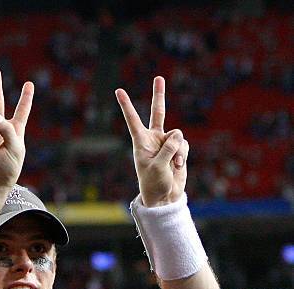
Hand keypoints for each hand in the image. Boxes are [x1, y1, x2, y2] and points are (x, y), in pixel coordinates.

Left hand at [116, 77, 188, 206]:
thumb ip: (168, 149)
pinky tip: (177, 165)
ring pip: (177, 134)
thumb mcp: (158, 167)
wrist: (165, 197)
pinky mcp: (178, 149)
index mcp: (141, 142)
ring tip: (173, 164)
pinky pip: (184, 145)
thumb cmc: (154, 184)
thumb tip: (178, 137)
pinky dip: (183, 155)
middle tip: (159, 77)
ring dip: (178, 150)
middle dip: (159, 95)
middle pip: (158, 113)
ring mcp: (167, 143)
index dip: (127, 105)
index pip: (133, 120)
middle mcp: (153, 139)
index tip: (118, 91)